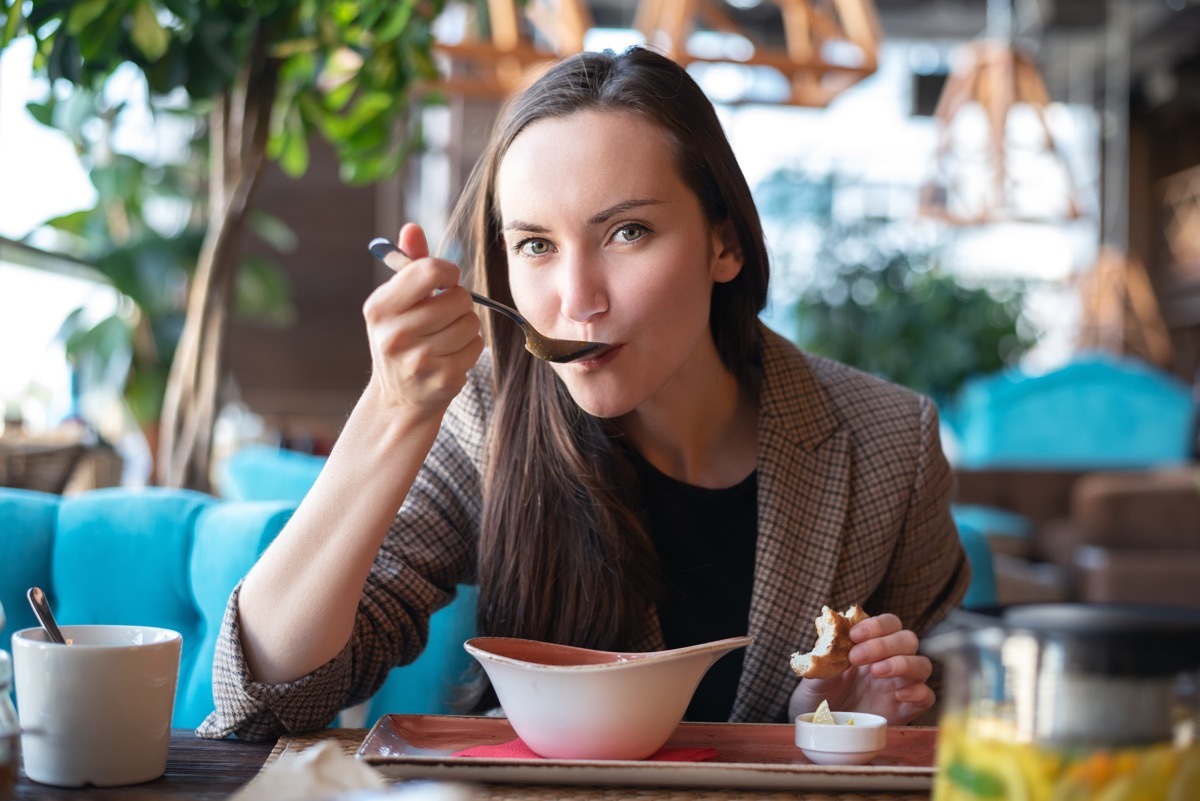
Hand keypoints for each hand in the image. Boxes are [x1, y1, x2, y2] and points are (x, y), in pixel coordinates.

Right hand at [362, 222, 483, 419]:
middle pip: (458, 298)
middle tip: (444, 315)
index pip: (429, 271)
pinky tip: (450, 355)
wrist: (399, 398)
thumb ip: (409, 265)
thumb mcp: (396, 302)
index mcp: (380, 308)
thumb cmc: (403, 338)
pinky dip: (470, 347)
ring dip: (466, 326)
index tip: (446, 281)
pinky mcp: (443, 380)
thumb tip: (412, 228)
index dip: (448, 272)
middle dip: (459, 303)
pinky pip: (476, 346)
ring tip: (445, 337)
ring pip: (471, 322)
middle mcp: (395, 335)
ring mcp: (419, 361)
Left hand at [788, 613, 933, 724]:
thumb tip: (832, 639)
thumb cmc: (819, 696)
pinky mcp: (905, 709)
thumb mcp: (816, 675)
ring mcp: (899, 684)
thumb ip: (824, 657)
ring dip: (902, 663)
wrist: (821, 729)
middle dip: (884, 644)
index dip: (877, 625)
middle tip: (856, 657)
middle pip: (908, 639)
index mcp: (871, 646)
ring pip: (922, 664)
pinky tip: (897, 694)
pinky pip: (927, 696)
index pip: (889, 623)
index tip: (854, 635)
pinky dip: (917, 692)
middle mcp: (890, 661)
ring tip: (875, 671)